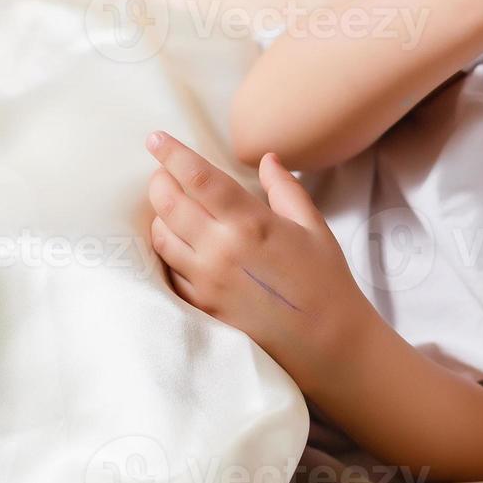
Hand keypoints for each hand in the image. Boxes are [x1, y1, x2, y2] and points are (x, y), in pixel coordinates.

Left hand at [144, 131, 375, 384]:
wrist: (328, 344)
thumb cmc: (326, 282)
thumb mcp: (313, 227)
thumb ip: (284, 188)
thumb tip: (267, 159)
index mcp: (250, 223)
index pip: (197, 178)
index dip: (172, 154)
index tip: (155, 138)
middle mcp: (220, 250)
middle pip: (168, 203)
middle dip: (159, 180)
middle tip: (164, 171)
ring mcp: (206, 282)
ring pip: (161, 237)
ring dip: (159, 215)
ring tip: (169, 205)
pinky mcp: (201, 307)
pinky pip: (169, 271)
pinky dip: (167, 251)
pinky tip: (177, 243)